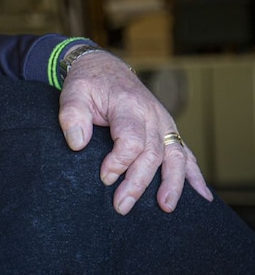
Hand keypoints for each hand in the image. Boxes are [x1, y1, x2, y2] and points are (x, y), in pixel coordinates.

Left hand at [58, 51, 211, 214]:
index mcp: (129, 105)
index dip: (119, 161)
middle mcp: (152, 114)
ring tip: (166, 206)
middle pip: (153, 153)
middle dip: (139, 182)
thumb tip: (77, 145)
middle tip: (122, 205)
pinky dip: (194, 174)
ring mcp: (163, 122)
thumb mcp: (73, 92)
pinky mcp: (167, 130)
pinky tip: (201, 195)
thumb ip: (72, 116)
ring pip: (176, 156)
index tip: (104, 177)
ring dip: (173, 183)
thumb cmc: (88, 83)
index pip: (132, 139)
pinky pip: (185, 153)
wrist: (104, 68)